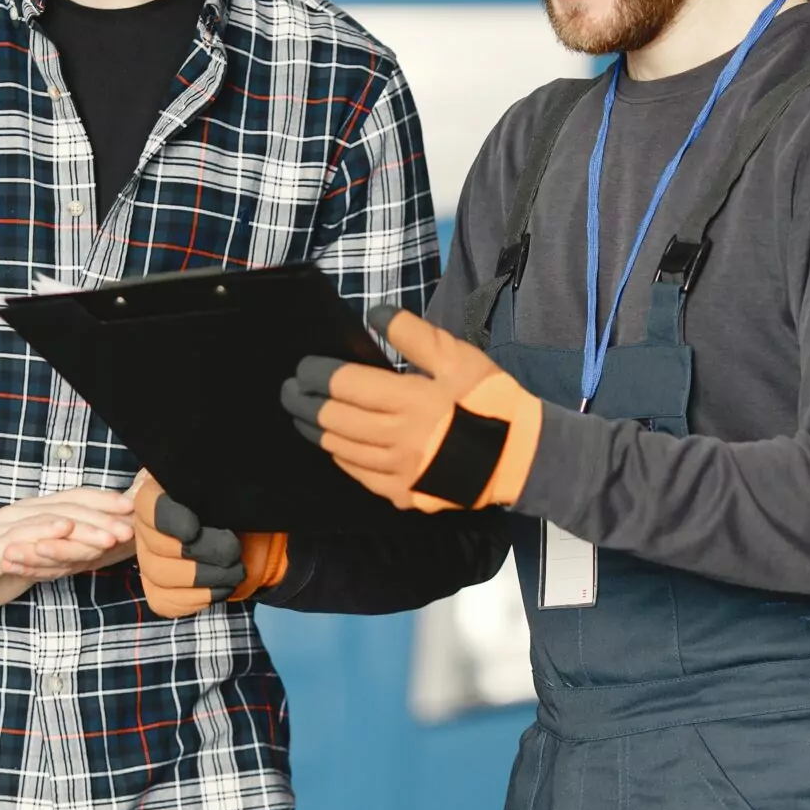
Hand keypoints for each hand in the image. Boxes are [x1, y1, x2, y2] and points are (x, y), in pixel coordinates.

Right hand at [0, 488, 136, 619]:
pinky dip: (43, 533)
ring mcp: (3, 531)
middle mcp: (19, 515)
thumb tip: (99, 548)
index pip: (73, 501)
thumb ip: (61, 552)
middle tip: (131, 527)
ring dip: (82, 528)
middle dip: (102, 517)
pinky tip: (63, 532)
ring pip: (49, 522)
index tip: (134, 508)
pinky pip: (20, 539)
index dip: (104, 502)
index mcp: (31, 514)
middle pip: (66, 508)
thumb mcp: (33, 561)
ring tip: (109, 536)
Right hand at [132, 474, 288, 618]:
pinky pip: (167, 602)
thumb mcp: (233, 481)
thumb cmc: (238, 502)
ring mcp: (149, 562)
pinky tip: (221, 585)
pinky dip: (199, 598)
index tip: (195, 528)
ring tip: (235, 570)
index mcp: (158, 493)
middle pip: (155, 550)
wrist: (250, 534)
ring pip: (160, 577)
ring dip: (206, 578)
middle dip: (202, 554)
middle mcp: (144, 528)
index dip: (169, 520)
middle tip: (233, 550)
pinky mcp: (160, 590)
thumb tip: (229, 462)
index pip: (149, 508)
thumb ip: (220, 470)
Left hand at [282, 307, 540, 512]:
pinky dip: (340, 456)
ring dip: (315, 430)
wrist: (519, 457)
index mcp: (407, 401)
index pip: (343, 385)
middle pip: (332, 419)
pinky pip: (357, 475)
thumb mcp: (458, 357)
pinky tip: (335, 444)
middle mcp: (395, 439)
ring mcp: (396, 472)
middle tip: (290, 391)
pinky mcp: (402, 494)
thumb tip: (375, 315)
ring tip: (304, 416)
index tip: (302, 368)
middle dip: (303, 402)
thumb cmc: (490, 400)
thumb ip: (414, 335)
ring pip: (339, 449)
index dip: (315, 374)